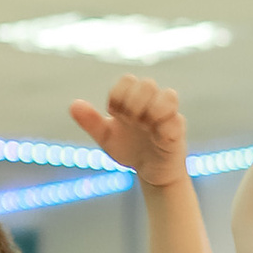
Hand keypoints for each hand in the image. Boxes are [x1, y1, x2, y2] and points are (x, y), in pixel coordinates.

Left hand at [70, 73, 188, 186]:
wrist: (149, 172)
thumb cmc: (129, 149)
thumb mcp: (106, 137)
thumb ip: (91, 122)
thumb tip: (73, 105)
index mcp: (133, 99)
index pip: (127, 80)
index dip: (118, 95)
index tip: (114, 113)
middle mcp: (152, 102)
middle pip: (147, 83)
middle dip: (133, 102)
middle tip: (129, 120)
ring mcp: (168, 115)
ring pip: (168, 95)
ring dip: (151, 110)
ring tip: (144, 126)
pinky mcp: (178, 131)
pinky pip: (177, 120)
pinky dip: (164, 127)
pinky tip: (155, 137)